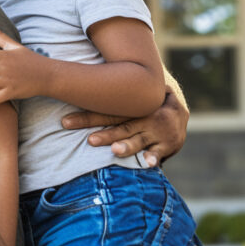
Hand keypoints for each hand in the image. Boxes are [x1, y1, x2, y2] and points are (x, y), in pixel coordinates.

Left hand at [61, 91, 187, 165]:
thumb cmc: (142, 100)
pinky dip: (154, 157)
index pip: (104, 111)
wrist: (180, 106)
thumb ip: (102, 92)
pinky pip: (159, 152)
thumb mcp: (126, 92)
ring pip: (138, 139)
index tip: (65, 122)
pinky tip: (148, 162)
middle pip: (119, 126)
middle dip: (104, 135)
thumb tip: (68, 83)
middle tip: (89, 140)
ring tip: (115, 150)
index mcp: (128, 104)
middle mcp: (141, 116)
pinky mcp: (167, 145)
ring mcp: (155, 131)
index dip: (85, 116)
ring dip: (127, 145)